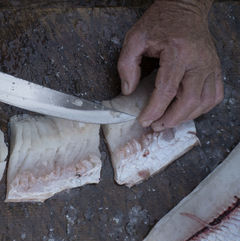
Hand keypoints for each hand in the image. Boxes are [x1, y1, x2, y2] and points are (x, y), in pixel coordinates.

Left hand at [117, 0, 222, 130]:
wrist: (184, 9)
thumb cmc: (160, 23)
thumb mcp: (135, 39)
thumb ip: (127, 65)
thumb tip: (128, 91)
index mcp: (178, 52)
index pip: (167, 89)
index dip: (155, 110)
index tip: (144, 121)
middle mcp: (199, 60)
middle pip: (190, 100)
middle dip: (171, 119)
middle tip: (155, 126)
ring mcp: (210, 65)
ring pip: (205, 102)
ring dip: (186, 117)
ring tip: (167, 121)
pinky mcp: (215, 68)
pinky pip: (214, 96)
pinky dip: (201, 109)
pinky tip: (186, 111)